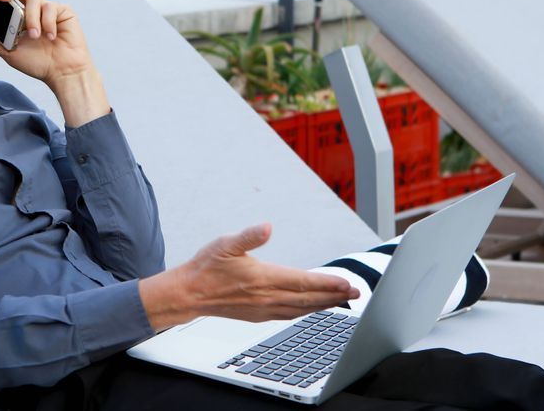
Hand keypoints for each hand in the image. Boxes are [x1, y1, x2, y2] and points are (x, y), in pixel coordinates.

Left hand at [0, 0, 109, 125]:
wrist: (61, 72)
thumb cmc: (37, 63)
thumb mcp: (9, 52)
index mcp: (19, 16)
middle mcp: (33, 9)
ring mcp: (48, 9)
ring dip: (31, 18)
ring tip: (35, 36)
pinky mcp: (63, 11)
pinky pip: (50, 7)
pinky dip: (48, 22)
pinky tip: (51, 37)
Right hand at [138, 224, 359, 331]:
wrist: (188, 294)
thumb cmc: (205, 267)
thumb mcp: (225, 243)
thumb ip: (248, 236)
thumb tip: (266, 227)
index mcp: (263, 278)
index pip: (303, 282)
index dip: (328, 283)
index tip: (347, 283)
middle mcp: (266, 297)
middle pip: (308, 299)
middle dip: (334, 296)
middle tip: (355, 293)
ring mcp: (263, 309)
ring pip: (301, 310)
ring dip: (323, 305)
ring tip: (340, 301)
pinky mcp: (258, 316)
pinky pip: (289, 315)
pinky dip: (305, 312)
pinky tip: (310, 308)